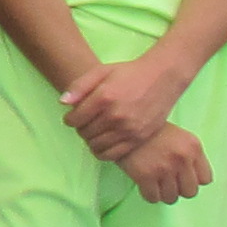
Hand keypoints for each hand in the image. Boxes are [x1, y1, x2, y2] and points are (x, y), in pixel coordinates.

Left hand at [62, 51, 184, 161]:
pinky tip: (103, 142)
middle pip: (84, 133)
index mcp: (104, 98)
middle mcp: (116, 116)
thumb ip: (79, 86)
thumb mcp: (101, 71)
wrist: (163, 78)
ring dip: (90, 140)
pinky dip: (103, 152)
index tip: (73, 116)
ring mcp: (130, 129)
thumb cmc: (129, 73)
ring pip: (97, 145)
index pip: (75, 119)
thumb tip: (62, 102)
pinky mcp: (140, 138)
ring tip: (94, 131)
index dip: (69, 119)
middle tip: (85, 123)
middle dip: (80, 128)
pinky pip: (114, 154)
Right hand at [123, 120, 211, 206]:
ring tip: (156, 184)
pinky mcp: (145, 175)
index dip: (192, 180)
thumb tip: (193, 179)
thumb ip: (190, 155)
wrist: (123, 126)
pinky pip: (153, 198)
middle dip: (178, 189)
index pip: (205, 179)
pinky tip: (145, 185)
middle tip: (168, 182)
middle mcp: (182, 158)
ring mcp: (164, 168)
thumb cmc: (151, 132)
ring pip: (171, 198)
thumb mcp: (179, 137)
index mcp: (193, 147)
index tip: (183, 177)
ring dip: (163, 194)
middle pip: (190, 192)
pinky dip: (149, 195)